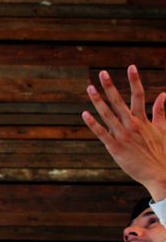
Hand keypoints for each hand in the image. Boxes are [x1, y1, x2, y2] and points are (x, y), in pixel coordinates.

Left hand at [83, 65, 165, 199]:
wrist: (161, 174)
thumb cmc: (162, 152)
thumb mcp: (164, 129)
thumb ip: (161, 111)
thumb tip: (163, 94)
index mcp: (144, 120)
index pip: (139, 95)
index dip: (135, 80)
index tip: (131, 66)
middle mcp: (133, 125)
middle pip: (119, 101)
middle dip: (110, 86)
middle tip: (102, 72)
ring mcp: (123, 135)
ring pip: (107, 114)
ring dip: (98, 101)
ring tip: (90, 88)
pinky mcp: (115, 147)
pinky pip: (101, 133)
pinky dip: (93, 124)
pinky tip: (84, 114)